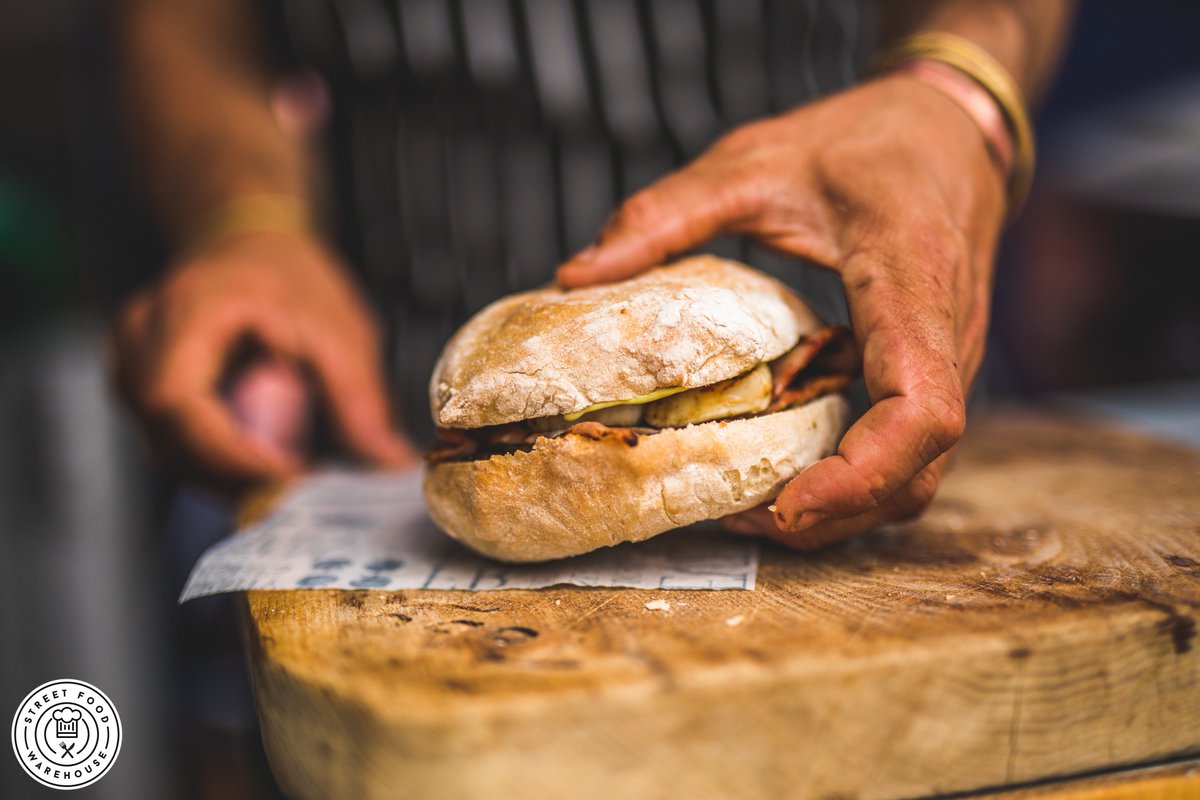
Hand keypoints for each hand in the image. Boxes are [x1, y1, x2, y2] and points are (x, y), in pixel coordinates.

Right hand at [111, 230, 413, 486]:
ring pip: (169, 451)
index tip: (293, 477)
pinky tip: (265, 462)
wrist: (248, 241)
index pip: (180, 403)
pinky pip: (171, 444)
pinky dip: (218, 463)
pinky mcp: (137, 388)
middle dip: (238, 475)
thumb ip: (359, 398)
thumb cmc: (291, 276)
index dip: (232, 453)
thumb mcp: (338, 329)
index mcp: (187, 309)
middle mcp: (140, 338)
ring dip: (229, 476)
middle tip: (304, 488)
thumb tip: (390, 462)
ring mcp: (129, 364)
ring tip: (292, 476)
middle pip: (171, 437)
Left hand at [557, 74, 1005, 548]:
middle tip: (735, 518)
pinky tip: (787, 468)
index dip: (858, 476)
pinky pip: (907, 451)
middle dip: (832, 514)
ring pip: (917, 475)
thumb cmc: (866, 141)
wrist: (954, 130)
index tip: (784, 504)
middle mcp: (946, 340)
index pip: (921, 412)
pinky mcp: (933, 373)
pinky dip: (852, 478)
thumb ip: (666, 213)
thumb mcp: (755, 160)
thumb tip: (574, 274)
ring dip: (842, 508)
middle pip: (915, 471)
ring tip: (751, 506)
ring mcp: (948, 365)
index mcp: (911, 283)